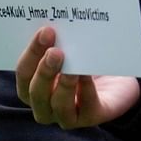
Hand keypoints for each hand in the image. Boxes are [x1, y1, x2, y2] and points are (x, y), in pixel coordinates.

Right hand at [13, 25, 140, 127]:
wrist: (116, 78)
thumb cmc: (84, 60)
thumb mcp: (69, 50)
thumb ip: (58, 43)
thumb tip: (54, 23)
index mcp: (33, 87)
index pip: (23, 74)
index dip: (31, 54)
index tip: (45, 32)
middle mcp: (45, 106)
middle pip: (35, 93)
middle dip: (44, 72)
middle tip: (55, 52)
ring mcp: (67, 116)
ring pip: (58, 107)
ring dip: (63, 86)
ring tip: (72, 69)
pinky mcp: (92, 117)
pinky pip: (86, 107)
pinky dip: (85, 90)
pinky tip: (87, 74)